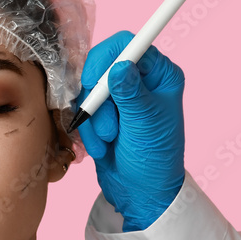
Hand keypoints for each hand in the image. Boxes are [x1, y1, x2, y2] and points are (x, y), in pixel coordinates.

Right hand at [75, 30, 185, 231]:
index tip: (93, 83)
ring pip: (87, 91)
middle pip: (101, 67)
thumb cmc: (154, 160)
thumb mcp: (145, 124)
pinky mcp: (101, 114)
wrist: (140, 193)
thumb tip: (120, 65)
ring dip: (92, 120)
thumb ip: (131, 93)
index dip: (106, 59)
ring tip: (106, 143)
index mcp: (160, 76)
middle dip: (97, 99)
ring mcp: (118, 98)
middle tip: (107, 127)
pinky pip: (80, 110)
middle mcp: (139, 81)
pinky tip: (99, 148)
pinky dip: (85, 130)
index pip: (128, 46)